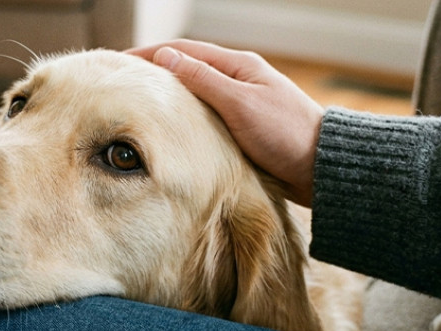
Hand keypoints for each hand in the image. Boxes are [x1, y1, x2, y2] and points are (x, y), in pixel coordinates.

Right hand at [127, 40, 323, 205]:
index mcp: (238, 66)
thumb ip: (203, 80)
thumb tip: (166, 57)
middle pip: (186, 69)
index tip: (119, 62)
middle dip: (154, 73)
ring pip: (194, 94)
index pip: (183, 51)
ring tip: (138, 105)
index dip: (149, 53)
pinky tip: (170, 127)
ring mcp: (240, 103)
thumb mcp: (240, 104)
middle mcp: (237, 80)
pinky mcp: (242, 127)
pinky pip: (204, 115)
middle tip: (122, 83)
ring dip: (168, 96)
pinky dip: (183, 116)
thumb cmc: (285, 134)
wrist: (321, 169)